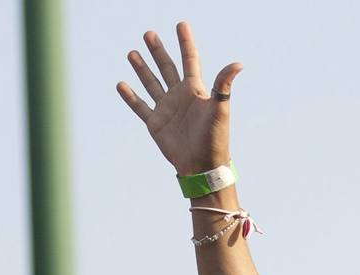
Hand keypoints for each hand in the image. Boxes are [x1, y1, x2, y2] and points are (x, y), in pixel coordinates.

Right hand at [116, 23, 241, 175]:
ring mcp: (166, 109)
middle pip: (167, 67)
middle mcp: (179, 97)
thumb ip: (223, 85)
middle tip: (149, 33)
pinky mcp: (155, 124)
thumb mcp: (220, 108)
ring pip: (151, 83)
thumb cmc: (215, 137)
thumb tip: (238, 64)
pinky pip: (140, 107)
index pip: (189, 60)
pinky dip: (130, 96)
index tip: (181, 24)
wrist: (202, 165)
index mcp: (195, 90)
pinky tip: (121, 84)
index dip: (185, 42)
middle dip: (158, 51)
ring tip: (132, 53)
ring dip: (142, 68)